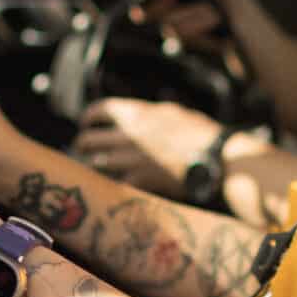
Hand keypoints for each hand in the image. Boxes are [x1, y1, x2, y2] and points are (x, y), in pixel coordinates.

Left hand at [72, 97, 221, 197]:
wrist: (215, 157)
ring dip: (91, 166)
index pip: (100, 110)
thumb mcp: (175, 112)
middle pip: (90, 139)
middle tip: (82, 149)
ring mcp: (132, 159)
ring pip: (96, 163)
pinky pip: (116, 183)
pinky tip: (112, 186)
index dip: (88, 117)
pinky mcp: (140, 180)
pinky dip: (112, 184)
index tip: (86, 123)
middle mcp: (129, 135)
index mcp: (138, 113)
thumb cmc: (201, 132)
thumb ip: (154, 112)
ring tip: (92, 169)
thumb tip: (145, 113)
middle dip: (82, 144)